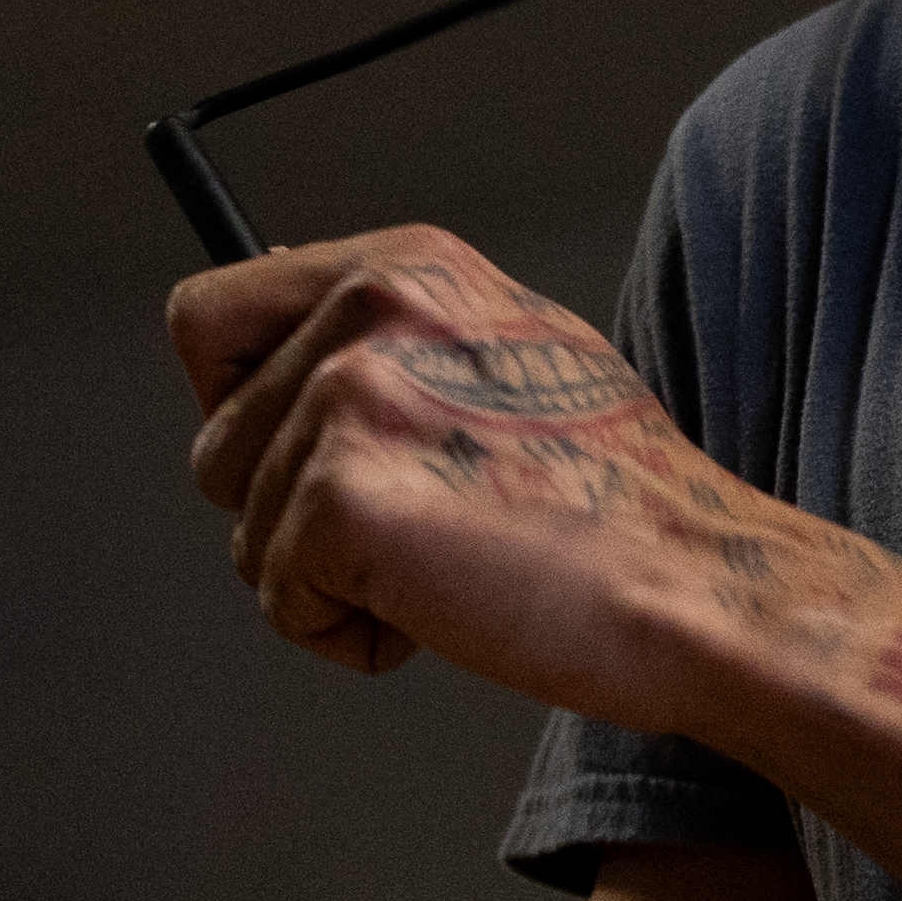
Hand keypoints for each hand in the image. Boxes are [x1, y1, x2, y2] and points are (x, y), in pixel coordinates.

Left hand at [167, 227, 869, 723]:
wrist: (692, 576)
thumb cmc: (620, 494)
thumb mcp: (511, 351)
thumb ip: (396, 338)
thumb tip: (291, 352)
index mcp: (406, 265)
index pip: (209, 315)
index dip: (238, 403)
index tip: (305, 452)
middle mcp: (368, 309)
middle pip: (212, 443)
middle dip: (287, 510)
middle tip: (415, 528)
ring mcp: (350, 398)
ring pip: (245, 531)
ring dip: (329, 578)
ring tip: (448, 565)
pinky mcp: (342, 497)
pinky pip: (282, 601)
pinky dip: (351, 634)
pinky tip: (446, 609)